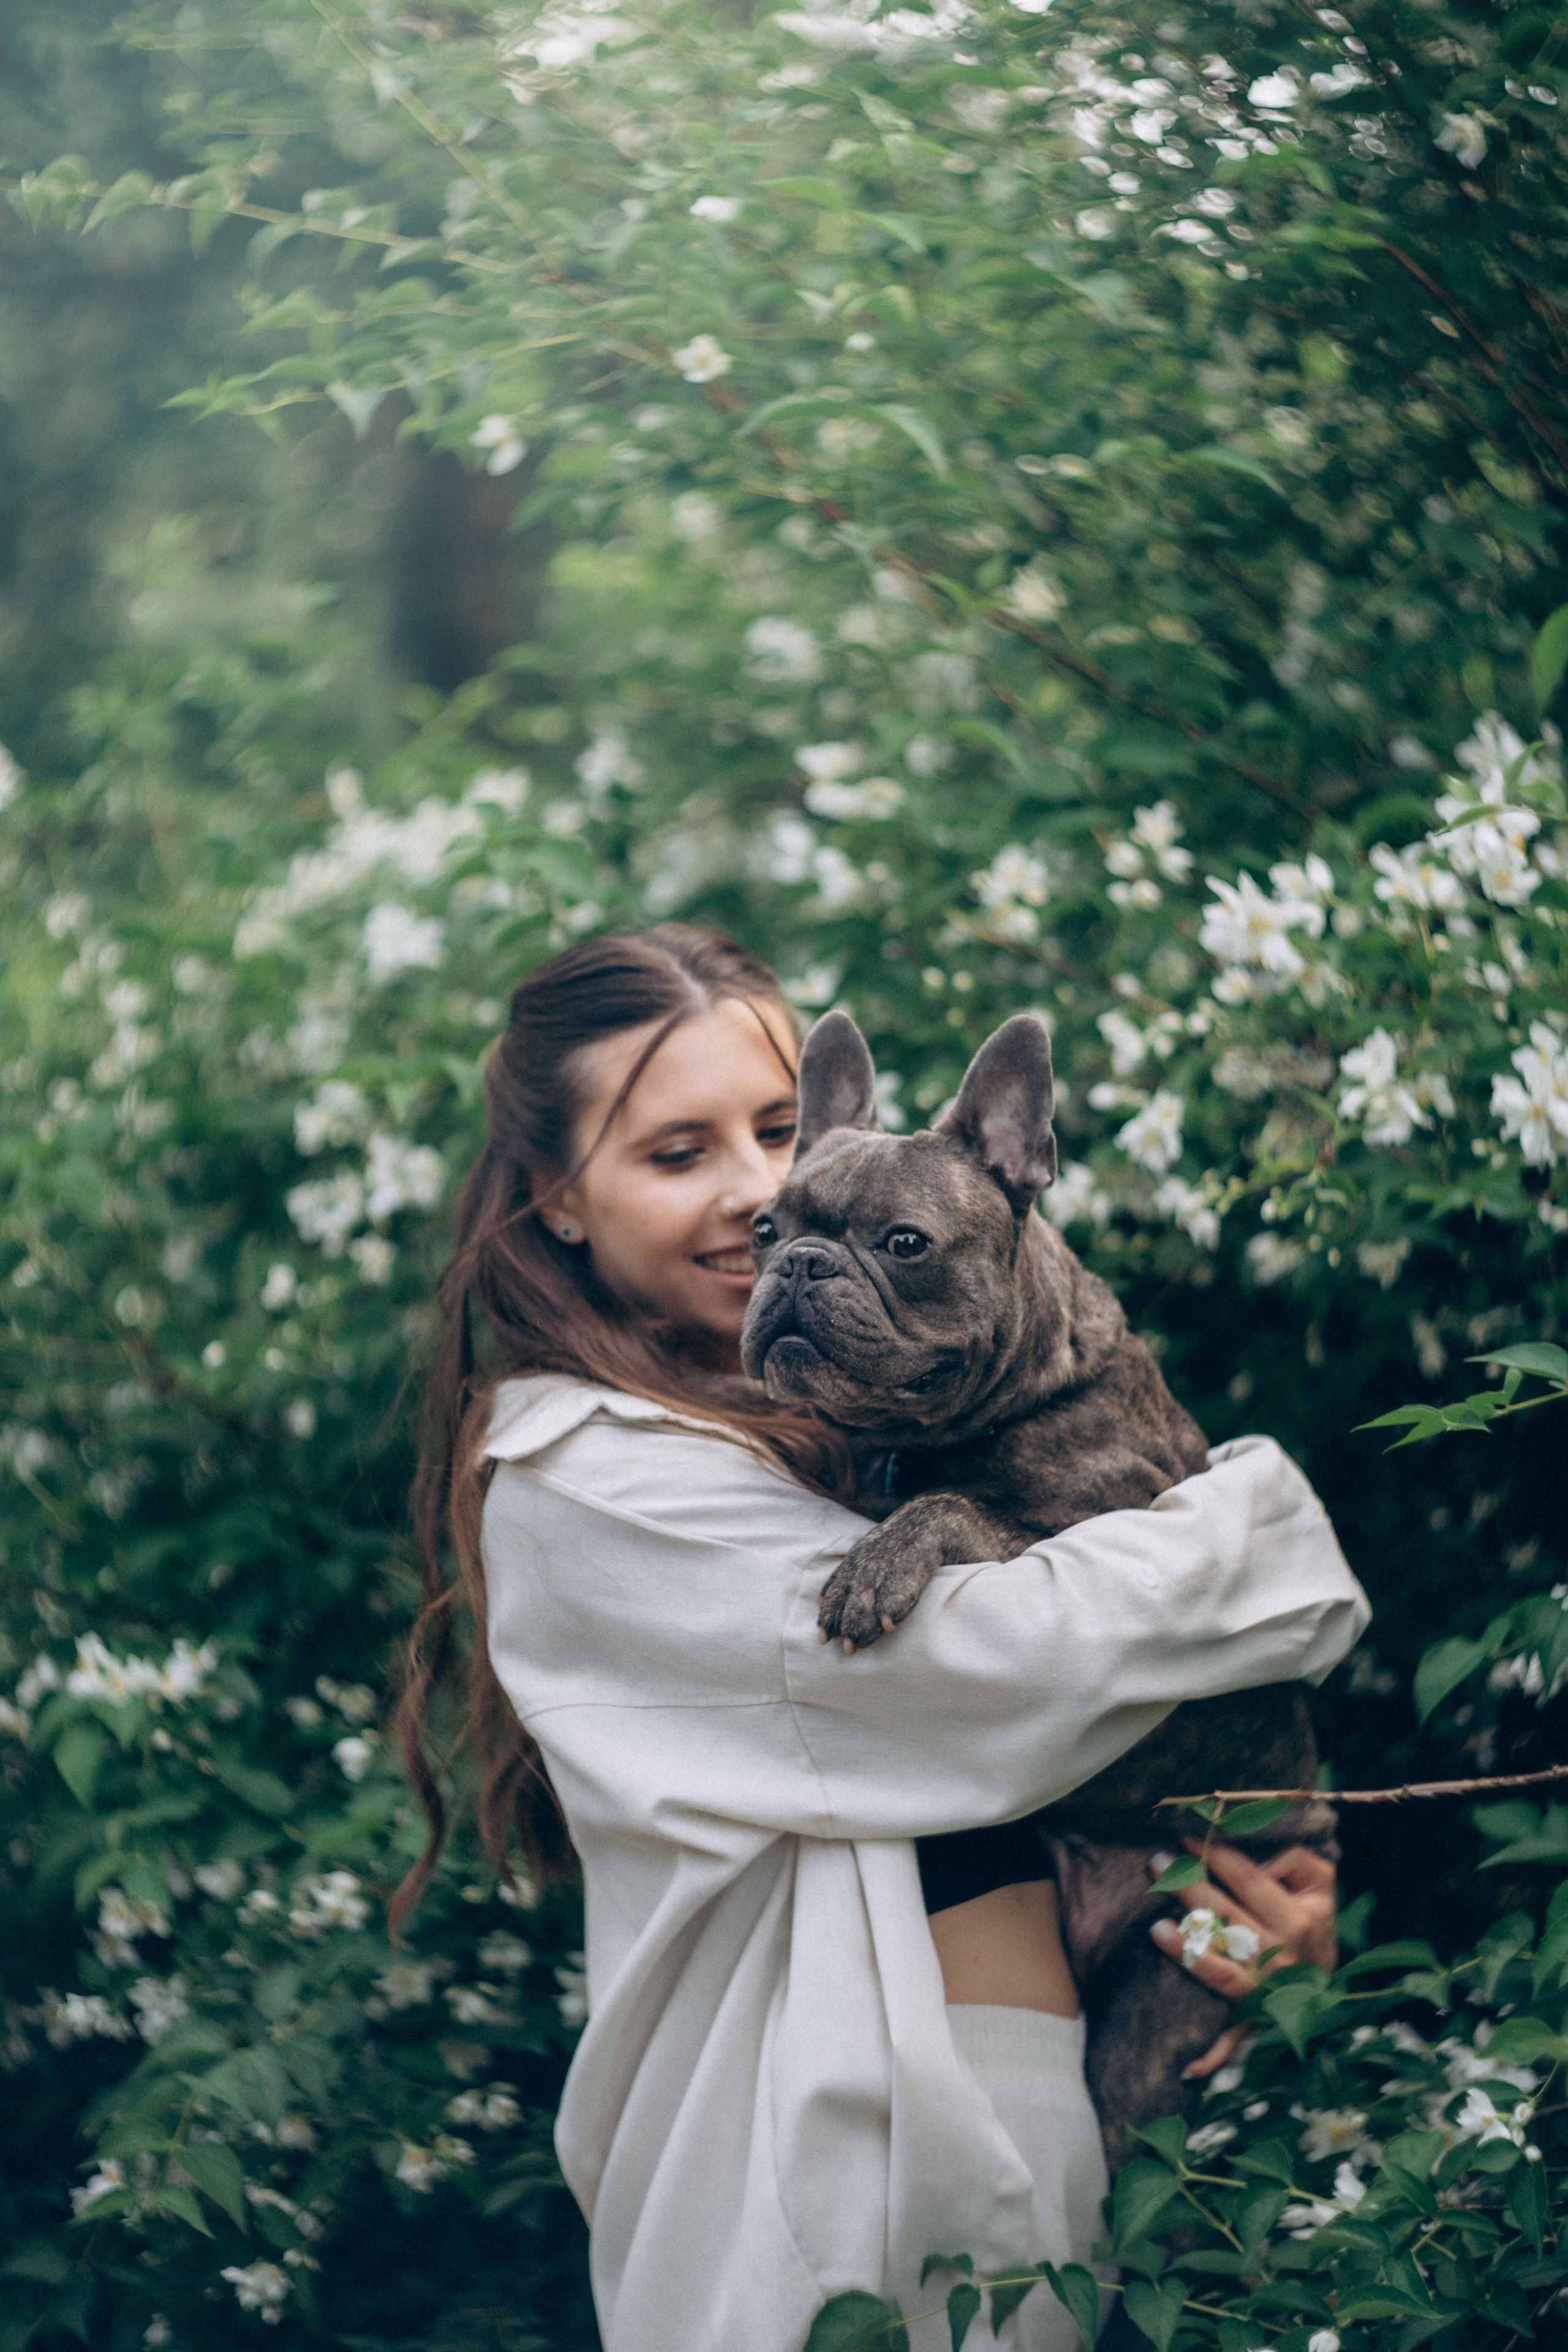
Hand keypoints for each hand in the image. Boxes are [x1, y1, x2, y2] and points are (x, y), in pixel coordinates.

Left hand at [1149, 1841, 1337, 2081]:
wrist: (1332, 1989)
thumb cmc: (1315, 1922)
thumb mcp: (1321, 1885)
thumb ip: (1297, 1859)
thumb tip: (1263, 1860)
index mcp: (1298, 1921)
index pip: (1248, 1880)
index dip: (1216, 1855)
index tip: (1185, 1836)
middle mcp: (1282, 1959)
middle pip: (1228, 1918)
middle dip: (1189, 1887)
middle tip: (1157, 1863)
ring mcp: (1266, 1993)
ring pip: (1222, 1970)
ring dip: (1187, 1951)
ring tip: (1154, 1926)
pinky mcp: (1253, 2020)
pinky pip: (1233, 2041)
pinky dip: (1212, 2058)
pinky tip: (1187, 2066)